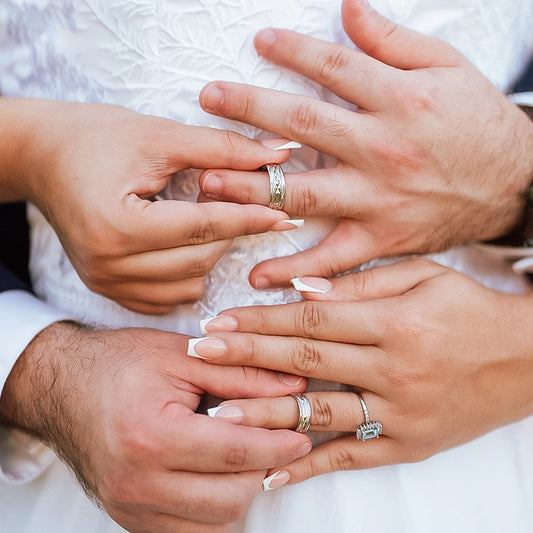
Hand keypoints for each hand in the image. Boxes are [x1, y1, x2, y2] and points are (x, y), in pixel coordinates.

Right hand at [0, 98, 295, 312]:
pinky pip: (167, 298)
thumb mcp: (159, 136)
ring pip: (188, 285)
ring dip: (210, 255)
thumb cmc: (95, 137)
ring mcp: (105, 282)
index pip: (203, 228)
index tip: (285, 213)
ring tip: (211, 221)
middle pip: (198, 259)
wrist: (42, 156)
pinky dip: (188, 277)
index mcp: (117, 225)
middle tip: (246, 206)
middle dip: (230, 233)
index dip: (249, 218)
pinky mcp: (107, 289)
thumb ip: (221, 148)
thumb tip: (277, 155)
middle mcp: (108, 264)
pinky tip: (190, 248)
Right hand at [0, 323, 310, 531]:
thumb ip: (241, 372)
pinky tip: (218, 474)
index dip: (277, 444)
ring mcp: (130, 507)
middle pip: (228, 498)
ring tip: (247, 454)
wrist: (63, 385)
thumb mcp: (183, 355)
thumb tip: (292, 386)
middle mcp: (137, 482)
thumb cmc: (119, 363)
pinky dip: (214, 508)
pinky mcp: (129, 518)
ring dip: (240, 491)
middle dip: (262, 470)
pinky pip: (188, 531)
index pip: (234, 453)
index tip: (301, 434)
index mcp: (151, 436)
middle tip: (277, 440)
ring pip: (213, 523)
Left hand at [186, 259, 532, 483]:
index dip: (261, 321)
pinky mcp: (409, 443)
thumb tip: (301, 290)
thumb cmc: (470, 309)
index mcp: (394, 321)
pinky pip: (352, 456)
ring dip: (265, 414)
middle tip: (201, 354)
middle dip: (247, 357)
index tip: (221, 321)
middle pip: (305, 363)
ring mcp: (401, 411)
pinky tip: (272, 471)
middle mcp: (394, 368)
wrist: (528, 357)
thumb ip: (360, 284)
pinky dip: (310, 465)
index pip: (310, 321)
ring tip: (218, 412)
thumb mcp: (422, 277)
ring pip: (321, 414)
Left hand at [198, 0, 532, 287]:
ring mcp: (378, 198)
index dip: (292, 51)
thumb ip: (392, 40)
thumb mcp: (448, 68)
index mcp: (400, 100)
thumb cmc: (477, 124)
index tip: (258, 43)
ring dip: (253, 187)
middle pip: (305, 124)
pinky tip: (258, 275)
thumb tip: (346, 7)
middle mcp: (383, 149)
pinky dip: (296, 270)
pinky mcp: (381, 238)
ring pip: (306, 191)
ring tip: (209, 183)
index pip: (333, 67)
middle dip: (251, 109)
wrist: (516, 183)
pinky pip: (332, 257)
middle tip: (208, 99)